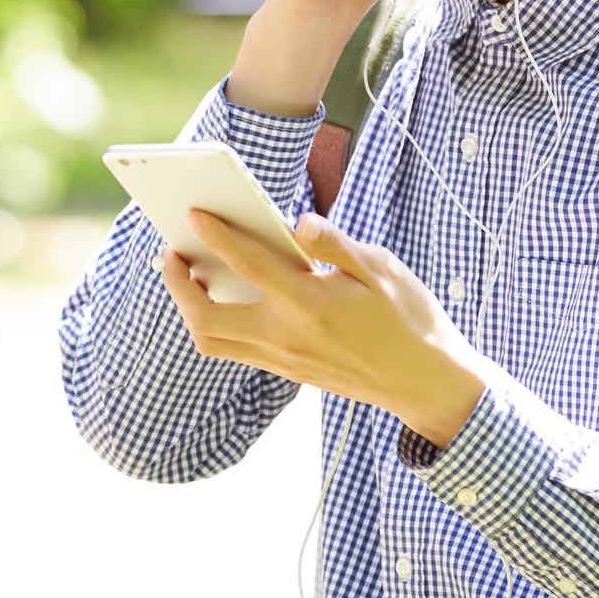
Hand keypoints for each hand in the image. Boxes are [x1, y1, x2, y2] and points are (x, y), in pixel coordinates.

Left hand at [155, 208, 488, 447]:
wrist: (426, 383)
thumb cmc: (410, 318)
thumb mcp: (382, 269)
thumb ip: (335, 243)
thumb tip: (298, 222)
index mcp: (310, 303)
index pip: (248, 263)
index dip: (216, 235)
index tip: (194, 214)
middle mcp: (287, 337)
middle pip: (206, 318)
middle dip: (177, 285)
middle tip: (171, 253)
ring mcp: (283, 360)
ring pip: (212, 341)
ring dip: (190, 308)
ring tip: (188, 273)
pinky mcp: (287, 371)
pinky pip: (233, 348)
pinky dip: (215, 322)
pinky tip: (221, 295)